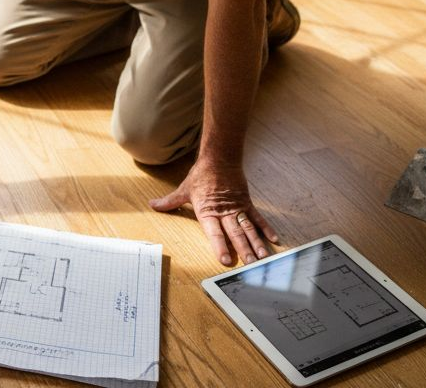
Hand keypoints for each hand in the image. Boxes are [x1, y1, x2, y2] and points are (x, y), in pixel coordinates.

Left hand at [150, 159, 278, 265]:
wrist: (219, 159)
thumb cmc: (201, 176)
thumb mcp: (183, 190)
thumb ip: (169, 202)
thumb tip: (152, 205)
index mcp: (207, 212)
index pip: (214, 233)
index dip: (220, 246)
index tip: (225, 260)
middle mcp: (224, 213)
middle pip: (235, 234)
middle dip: (243, 250)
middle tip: (251, 266)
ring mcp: (237, 208)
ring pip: (248, 228)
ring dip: (256, 243)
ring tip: (263, 258)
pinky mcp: (247, 203)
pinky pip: (258, 218)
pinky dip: (266, 228)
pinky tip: (273, 239)